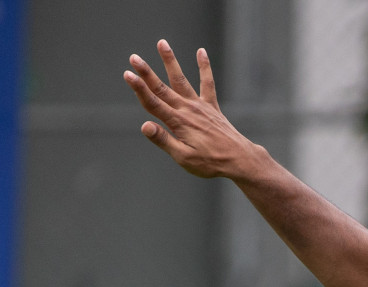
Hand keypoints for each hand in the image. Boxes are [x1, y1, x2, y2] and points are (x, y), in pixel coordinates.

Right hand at [122, 40, 258, 178]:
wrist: (240, 160)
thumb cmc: (210, 163)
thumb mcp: (183, 157)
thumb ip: (163, 140)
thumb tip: (144, 126)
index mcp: (178, 123)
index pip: (153, 103)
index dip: (139, 89)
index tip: (127, 74)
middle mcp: (187, 110)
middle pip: (162, 88)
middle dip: (146, 73)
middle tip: (133, 57)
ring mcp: (200, 106)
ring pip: (181, 80)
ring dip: (170, 61)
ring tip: (162, 43)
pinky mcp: (212, 107)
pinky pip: (208, 83)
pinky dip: (204, 67)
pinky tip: (201, 51)